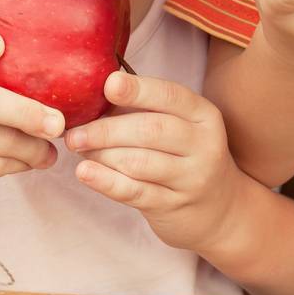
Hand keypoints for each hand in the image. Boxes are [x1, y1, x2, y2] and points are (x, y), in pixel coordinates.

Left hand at [65, 72, 243, 253]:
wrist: (219, 209)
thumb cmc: (186, 157)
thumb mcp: (182, 127)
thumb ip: (147, 110)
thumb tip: (95, 93)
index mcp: (204, 115)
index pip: (171, 96)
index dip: (138, 90)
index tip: (108, 85)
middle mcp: (204, 144)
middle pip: (150, 130)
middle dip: (106, 129)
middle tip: (74, 132)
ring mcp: (192, 178)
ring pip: (139, 162)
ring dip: (102, 154)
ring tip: (79, 150)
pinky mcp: (174, 205)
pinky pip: (135, 192)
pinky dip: (105, 181)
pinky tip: (85, 172)